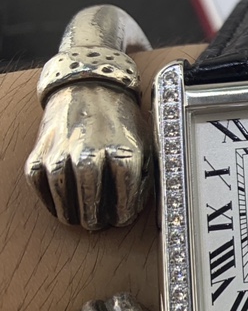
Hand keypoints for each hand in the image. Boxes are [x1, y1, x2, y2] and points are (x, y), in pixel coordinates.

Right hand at [25, 84, 151, 229]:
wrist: (90, 87)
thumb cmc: (122, 122)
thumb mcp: (144, 144)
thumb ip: (145, 176)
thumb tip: (141, 210)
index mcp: (123, 152)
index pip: (124, 198)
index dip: (123, 213)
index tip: (122, 219)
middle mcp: (90, 152)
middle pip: (90, 200)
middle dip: (95, 218)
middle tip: (97, 223)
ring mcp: (61, 152)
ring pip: (62, 196)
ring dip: (70, 213)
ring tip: (79, 218)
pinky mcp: (39, 151)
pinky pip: (39, 183)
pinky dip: (48, 199)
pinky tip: (59, 205)